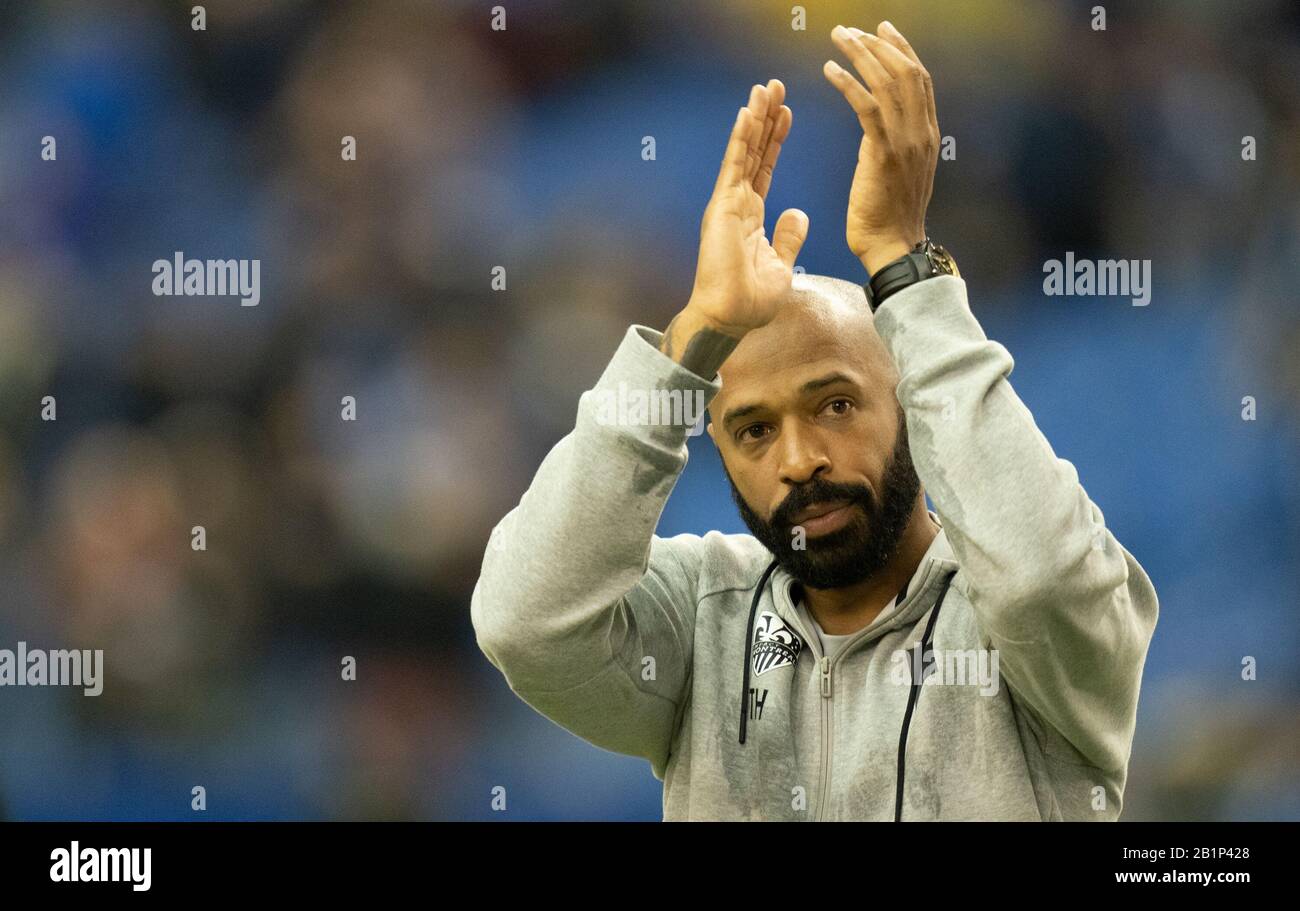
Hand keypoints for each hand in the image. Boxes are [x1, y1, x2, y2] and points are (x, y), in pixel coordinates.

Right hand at [687, 79, 808, 337]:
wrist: (731, 318)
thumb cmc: (751, 302)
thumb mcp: (781, 264)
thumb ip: (788, 236)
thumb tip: (798, 214)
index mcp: (751, 218)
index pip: (765, 169)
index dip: (775, 141)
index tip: (786, 114)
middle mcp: (737, 205)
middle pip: (754, 153)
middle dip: (765, 119)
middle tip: (775, 86)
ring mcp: (728, 203)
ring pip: (744, 151)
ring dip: (755, 118)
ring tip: (765, 88)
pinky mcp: (723, 206)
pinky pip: (735, 165)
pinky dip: (742, 137)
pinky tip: (749, 113)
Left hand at [822, 21, 938, 274]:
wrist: (893, 249)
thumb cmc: (888, 218)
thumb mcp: (901, 173)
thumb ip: (896, 145)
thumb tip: (880, 127)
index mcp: (927, 135)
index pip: (919, 79)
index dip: (901, 50)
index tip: (881, 30)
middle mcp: (922, 133)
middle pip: (906, 72)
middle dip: (879, 44)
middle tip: (852, 29)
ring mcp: (906, 142)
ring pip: (887, 82)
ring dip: (861, 55)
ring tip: (838, 38)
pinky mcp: (883, 153)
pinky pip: (867, 106)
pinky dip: (848, 83)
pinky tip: (829, 70)